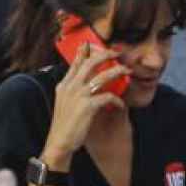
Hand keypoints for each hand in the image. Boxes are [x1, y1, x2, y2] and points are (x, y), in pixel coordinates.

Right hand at [41, 45, 127, 166]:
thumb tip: (84, 83)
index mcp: (64, 85)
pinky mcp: (88, 106)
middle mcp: (70, 87)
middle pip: (90, 63)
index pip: (75, 63)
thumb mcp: (64, 103)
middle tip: (117, 53)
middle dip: (105, 55)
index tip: (91, 44)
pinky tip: (120, 104)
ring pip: (102, 76)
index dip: (84, 52)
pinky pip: (107, 96)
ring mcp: (79, 95)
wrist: (59, 141)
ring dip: (117, 72)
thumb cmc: (64, 125)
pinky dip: (117, 99)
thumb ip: (72, 91)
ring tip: (126, 71)